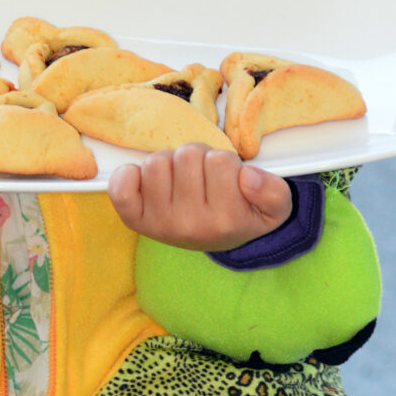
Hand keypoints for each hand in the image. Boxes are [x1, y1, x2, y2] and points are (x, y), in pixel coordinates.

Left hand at [107, 143, 291, 251]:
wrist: (216, 239)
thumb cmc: (240, 215)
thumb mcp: (274, 208)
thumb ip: (274, 191)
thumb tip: (248, 176)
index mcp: (225, 221)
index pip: (220, 160)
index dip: (225, 162)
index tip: (227, 180)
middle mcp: (190, 225)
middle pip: (187, 156)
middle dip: (198, 159)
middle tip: (203, 178)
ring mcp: (159, 223)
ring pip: (157, 162)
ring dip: (170, 164)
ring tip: (182, 180)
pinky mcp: (135, 219)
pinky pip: (121, 186)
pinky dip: (130, 175)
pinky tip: (147, 182)